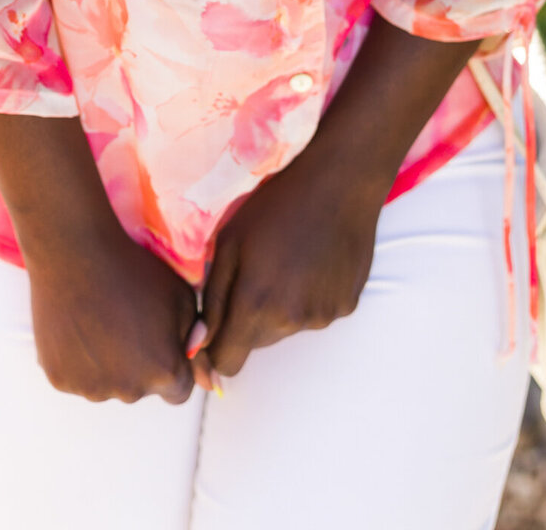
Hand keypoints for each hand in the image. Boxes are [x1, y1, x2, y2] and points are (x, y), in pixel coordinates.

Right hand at [25, 219, 200, 403]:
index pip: (179, 390)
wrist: (76, 253)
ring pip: (107, 384)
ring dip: (108, 365)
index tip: (160, 342)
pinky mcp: (60, 379)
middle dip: (140, 365)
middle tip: (127, 323)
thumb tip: (207, 378)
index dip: (173, 365)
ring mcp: (92, 388)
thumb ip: (196, 337)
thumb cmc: (134, 269)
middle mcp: (130, 390)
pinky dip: (78, 360)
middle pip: (142, 388)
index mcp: (165, 372)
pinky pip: (76, 377)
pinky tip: (78, 326)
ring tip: (100, 321)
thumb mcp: (182, 297)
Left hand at [199, 142, 384, 378]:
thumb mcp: (229, 241)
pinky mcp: (347, 306)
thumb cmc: (276, 204)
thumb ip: (212, 298)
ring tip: (287, 261)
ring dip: (280, 308)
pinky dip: (309, 298)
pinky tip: (313, 261)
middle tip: (256, 272)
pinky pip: (316, 314)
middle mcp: (291, 321)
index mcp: (256, 304)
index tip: (219, 322)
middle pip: (257, 344)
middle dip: (249, 320)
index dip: (217, 347)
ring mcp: (323, 316)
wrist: (340, 181)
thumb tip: (199, 346)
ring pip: (287, 329)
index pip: (227, 363)